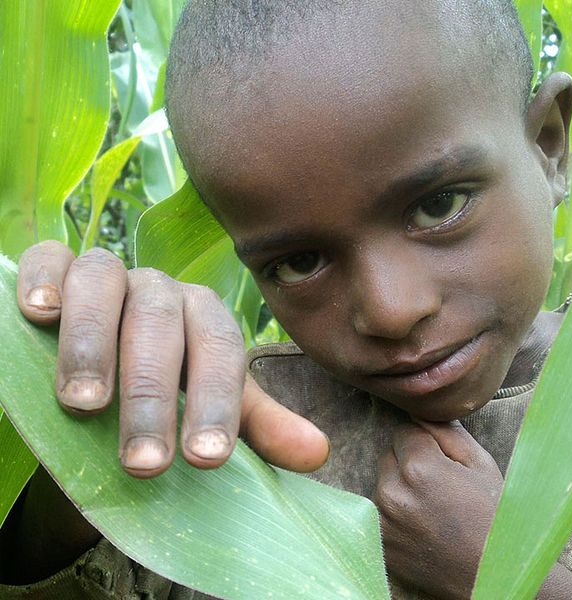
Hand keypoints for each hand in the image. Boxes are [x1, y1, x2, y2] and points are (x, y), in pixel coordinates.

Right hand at [16, 240, 328, 477]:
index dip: (217, 401)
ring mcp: (109, 274)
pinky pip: (50, 259)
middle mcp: (160, 290)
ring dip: (93, 343)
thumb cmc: (165, 389)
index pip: (221, 349)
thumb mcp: (211, 408)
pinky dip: (44, 281)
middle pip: (161, 326)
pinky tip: (39, 316)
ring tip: (86, 404)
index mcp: (205, 317)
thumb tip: (319, 454)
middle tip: (144, 462)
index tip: (205, 460)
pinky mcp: (57, 266)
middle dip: (153, 395)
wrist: (108, 361)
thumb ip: (259, 426)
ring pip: (104, 287)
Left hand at [373, 419, 503, 599]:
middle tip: (437, 484)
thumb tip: (417, 412)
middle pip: (389, 456)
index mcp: (418, 467)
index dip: (425, 443)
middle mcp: (392, 492)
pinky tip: (418, 524)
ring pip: (382, 482)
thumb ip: (445, 430)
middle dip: (407, 462)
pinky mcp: (379, 542)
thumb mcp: (480, 463)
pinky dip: (392, 512)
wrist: (494, 576)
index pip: (404, 431)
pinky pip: (378, 510)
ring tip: (429, 507)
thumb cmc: (494, 516)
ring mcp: (382, 520)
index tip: (442, 460)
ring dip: (398, 487)